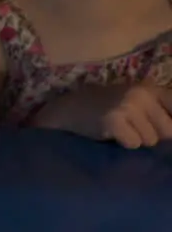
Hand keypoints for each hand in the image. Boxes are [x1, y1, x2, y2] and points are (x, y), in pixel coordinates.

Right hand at [32, 84, 171, 148]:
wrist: (69, 108)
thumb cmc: (107, 108)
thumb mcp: (137, 102)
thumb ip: (160, 112)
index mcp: (151, 88)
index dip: (171, 123)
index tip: (160, 128)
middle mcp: (142, 94)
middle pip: (169, 131)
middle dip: (154, 136)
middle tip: (135, 129)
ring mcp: (127, 106)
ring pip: (151, 140)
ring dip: (137, 140)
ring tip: (121, 130)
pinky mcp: (113, 119)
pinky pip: (133, 143)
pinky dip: (123, 143)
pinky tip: (112, 134)